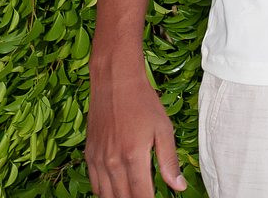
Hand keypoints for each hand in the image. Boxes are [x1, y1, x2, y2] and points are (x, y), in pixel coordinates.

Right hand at [86, 70, 187, 197]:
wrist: (115, 81)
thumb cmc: (143, 102)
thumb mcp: (164, 129)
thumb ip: (169, 161)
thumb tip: (178, 187)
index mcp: (133, 157)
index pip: (141, 195)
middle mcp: (112, 162)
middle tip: (146, 197)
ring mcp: (97, 160)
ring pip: (106, 195)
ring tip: (134, 196)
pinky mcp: (89, 155)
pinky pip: (95, 185)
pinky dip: (105, 193)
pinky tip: (117, 191)